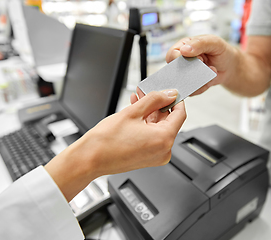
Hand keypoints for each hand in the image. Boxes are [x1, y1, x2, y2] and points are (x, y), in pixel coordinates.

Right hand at [45, 90, 185, 200]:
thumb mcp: (133, 112)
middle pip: (169, 121)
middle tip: (146, 93)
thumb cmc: (106, 141)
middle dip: (158, 105)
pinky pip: (153, 136)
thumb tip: (169, 94)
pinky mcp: (148, 158)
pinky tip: (136, 112)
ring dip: (150, 113)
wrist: (90, 159)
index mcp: (164, 140)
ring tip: (137, 100)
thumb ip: (154, 99)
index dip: (175, 100)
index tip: (169, 92)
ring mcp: (156, 156)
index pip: (180, 114)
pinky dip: (146, 124)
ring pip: (159, 128)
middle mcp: (164, 151)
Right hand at [166, 35, 237, 94]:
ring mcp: (185, 74)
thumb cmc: (220, 50)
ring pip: (183, 83)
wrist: (229, 65)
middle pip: (175, 71)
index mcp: (183, 46)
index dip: (181, 59)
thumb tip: (184, 50)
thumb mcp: (214, 42)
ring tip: (211, 71)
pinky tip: (210, 79)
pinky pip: (191, 91)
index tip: (199, 59)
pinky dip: (202, 87)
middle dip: (191, 72)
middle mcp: (181, 61)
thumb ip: (199, 44)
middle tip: (205, 66)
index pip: (172, 54)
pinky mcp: (190, 85)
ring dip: (199, 81)